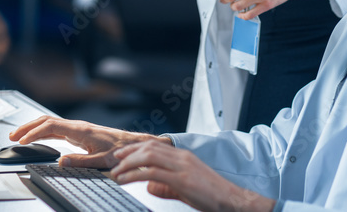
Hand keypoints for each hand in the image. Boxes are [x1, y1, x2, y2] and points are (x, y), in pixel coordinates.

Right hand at [8, 115, 167, 168]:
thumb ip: (81, 161)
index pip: (51, 126)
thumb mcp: (102, 160)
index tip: (21, 140)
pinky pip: (56, 128)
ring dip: (34, 128)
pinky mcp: (79, 132)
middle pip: (47, 121)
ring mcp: (78, 128)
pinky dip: (43, 131)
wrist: (132, 144)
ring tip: (19, 136)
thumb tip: (60, 161)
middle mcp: (77, 126)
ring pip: (50, 123)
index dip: (34, 132)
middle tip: (12, 136)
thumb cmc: (120, 151)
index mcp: (80, 130)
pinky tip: (38, 136)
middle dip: (28, 127)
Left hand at [111, 141, 275, 211]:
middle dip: (128, 153)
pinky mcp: (182, 179)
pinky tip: (125, 180)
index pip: (155, 145)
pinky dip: (134, 175)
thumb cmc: (212, 196)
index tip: (122, 154)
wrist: (232, 200)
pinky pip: (153, 173)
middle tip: (114, 161)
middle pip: (149, 147)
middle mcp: (182, 157)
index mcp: (184, 157)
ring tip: (116, 172)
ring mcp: (182, 167)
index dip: (136, 148)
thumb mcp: (185, 189)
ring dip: (128, 163)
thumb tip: (149, 186)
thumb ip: (166, 186)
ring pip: (148, 156)